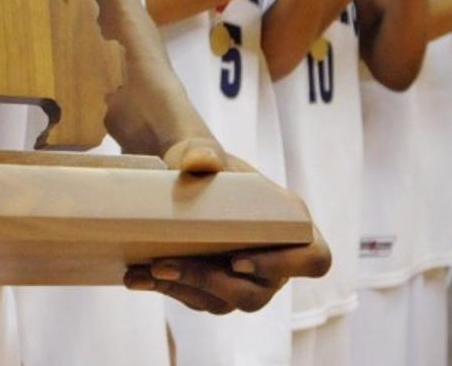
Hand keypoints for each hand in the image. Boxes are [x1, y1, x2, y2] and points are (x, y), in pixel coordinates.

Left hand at [124, 140, 330, 313]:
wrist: (174, 171)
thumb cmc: (202, 158)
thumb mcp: (200, 149)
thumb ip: (203, 151)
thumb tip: (202, 160)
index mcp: (288, 221)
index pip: (313, 258)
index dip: (284, 266)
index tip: (236, 261)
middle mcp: (275, 258)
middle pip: (257, 292)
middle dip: (209, 281)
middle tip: (167, 264)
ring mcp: (247, 279)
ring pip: (223, 301)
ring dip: (183, 288)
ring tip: (146, 269)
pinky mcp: (217, 288)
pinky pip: (198, 300)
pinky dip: (167, 288)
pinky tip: (137, 276)